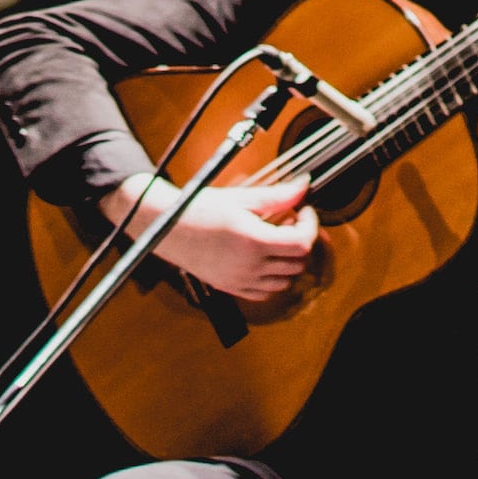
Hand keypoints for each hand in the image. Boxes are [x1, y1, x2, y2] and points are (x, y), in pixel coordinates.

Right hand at [123, 169, 321, 306]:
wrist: (167, 227)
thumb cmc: (199, 208)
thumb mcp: (241, 198)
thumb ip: (277, 196)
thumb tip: (303, 186)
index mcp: (254, 240)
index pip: (302, 243)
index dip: (310, 225)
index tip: (303, 212)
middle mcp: (249, 265)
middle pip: (298, 263)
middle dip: (300, 240)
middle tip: (288, 221)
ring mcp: (241, 280)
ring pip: (286, 281)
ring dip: (288, 261)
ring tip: (274, 239)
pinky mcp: (232, 288)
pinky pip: (266, 292)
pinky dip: (272, 278)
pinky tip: (262, 258)